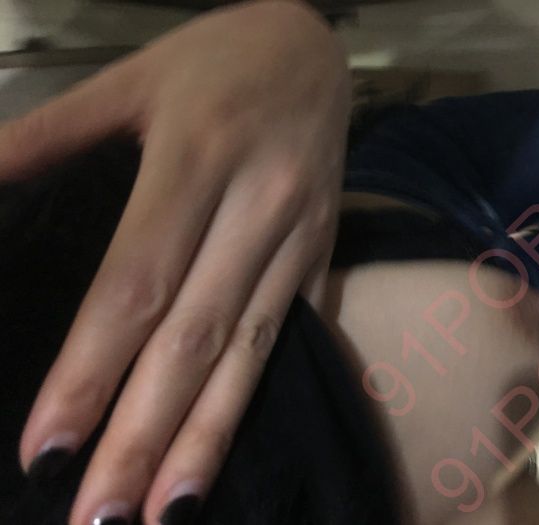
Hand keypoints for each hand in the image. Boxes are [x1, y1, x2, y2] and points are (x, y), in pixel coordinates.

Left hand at [5, 1, 350, 522]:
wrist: (313, 49)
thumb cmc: (214, 61)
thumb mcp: (127, 80)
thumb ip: (47, 135)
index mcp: (196, 157)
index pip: (137, 281)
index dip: (93, 367)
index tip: (50, 447)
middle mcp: (256, 207)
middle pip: (194, 336)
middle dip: (143, 432)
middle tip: (98, 516)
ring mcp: (297, 238)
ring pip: (247, 351)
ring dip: (205, 436)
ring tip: (162, 510)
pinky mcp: (320, 256)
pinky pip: (284, 337)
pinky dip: (252, 398)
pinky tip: (222, 446)